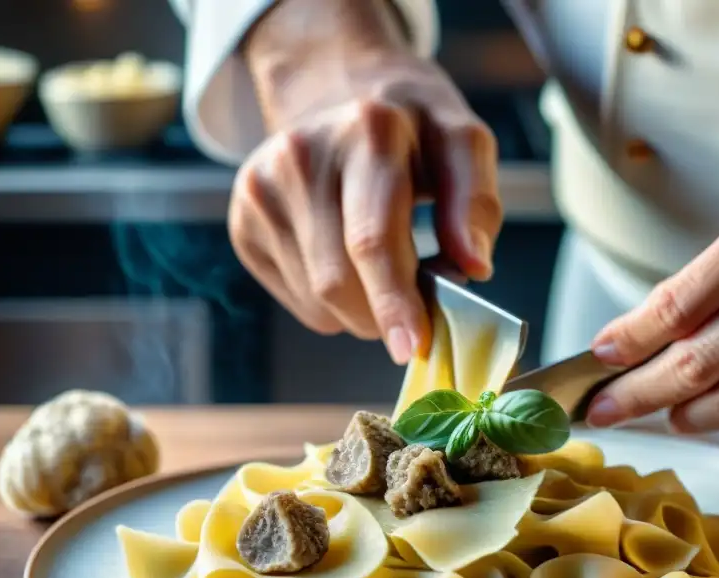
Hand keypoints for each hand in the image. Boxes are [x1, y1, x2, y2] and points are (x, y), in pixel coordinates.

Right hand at [228, 0, 501, 362]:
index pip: (372, 239)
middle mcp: (300, 157)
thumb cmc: (413, 128)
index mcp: (367, 133)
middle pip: (338, 282)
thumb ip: (476, 204)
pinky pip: (300, 300)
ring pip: (318, 300)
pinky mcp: (243, 221)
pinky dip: (336, 303)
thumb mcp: (463, 144)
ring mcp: (261, 189)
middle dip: (386, 314)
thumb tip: (474, 267)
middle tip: (420, 304)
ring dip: (365, 310)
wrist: (338, 88)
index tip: (412, 348)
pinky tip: (349, 260)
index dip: (393, 302)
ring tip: (386, 267)